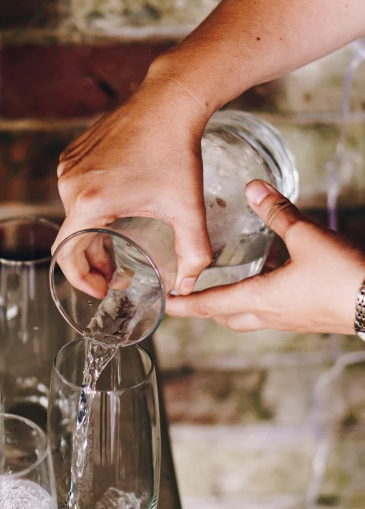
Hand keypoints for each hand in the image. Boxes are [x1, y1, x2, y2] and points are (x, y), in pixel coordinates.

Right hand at [54, 72, 212, 295]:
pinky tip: (117, 218)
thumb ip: (193, 253)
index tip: (102, 290)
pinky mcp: (74, 156)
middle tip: (117, 276)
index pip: (67, 256)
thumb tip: (190, 287)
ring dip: (93, 239)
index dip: (82, 280)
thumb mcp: (188, 209)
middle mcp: (70, 184)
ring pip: (74, 218)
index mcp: (89, 202)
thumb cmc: (177, 152)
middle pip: (72, 238)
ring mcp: (68, 167)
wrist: (169, 100)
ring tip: (118, 251)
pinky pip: (76, 195)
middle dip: (94, 263)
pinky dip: (92, 214)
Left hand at [166, 180, 364, 334]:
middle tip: (190, 295)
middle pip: (227, 317)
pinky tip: (275, 274)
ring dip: (234, 303)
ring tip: (228, 280)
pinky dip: (262, 297)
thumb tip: (254, 188)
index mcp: (261, 299)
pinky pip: (274, 311)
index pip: (210, 305)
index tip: (164, 305)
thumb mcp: (307, 237)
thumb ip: (278, 213)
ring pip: (250, 316)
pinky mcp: (308, 318)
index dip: (184, 305)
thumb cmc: (343, 275)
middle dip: (206, 308)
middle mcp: (270, 316)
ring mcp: (290, 320)